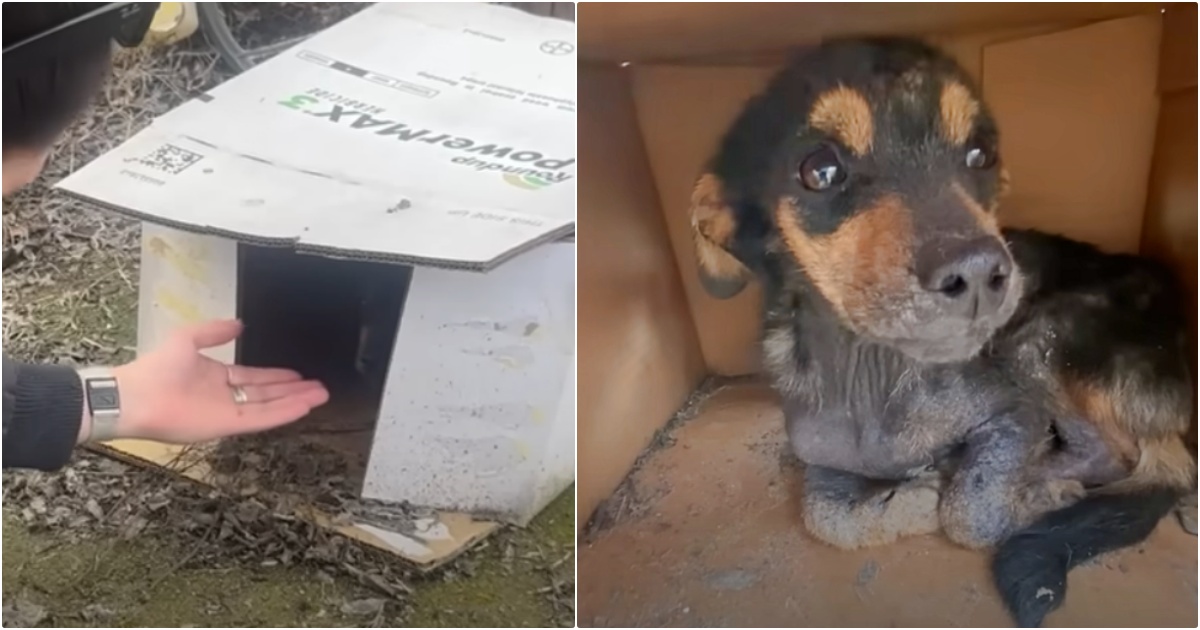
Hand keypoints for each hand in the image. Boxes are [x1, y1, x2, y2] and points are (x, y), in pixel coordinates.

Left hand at [100, 319, 329, 443]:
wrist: (136, 396)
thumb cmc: (158, 367)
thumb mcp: (187, 338)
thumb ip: (214, 332)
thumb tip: (239, 324)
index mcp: (215, 376)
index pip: (253, 378)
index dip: (277, 376)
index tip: (298, 374)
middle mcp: (225, 396)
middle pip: (267, 393)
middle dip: (293, 390)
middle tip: (319, 386)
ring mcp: (227, 413)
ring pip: (269, 407)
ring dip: (295, 401)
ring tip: (320, 395)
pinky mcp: (227, 427)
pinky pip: (260, 419)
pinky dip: (282, 414)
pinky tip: (303, 407)